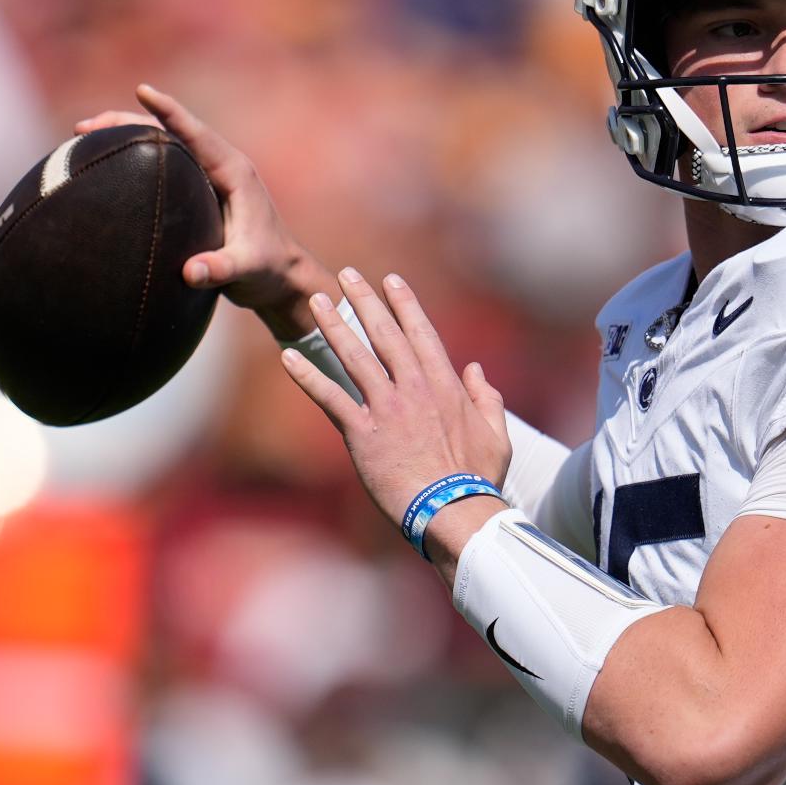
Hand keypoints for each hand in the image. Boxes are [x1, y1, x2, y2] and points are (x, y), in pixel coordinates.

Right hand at [75, 84, 334, 336]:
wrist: (282, 278)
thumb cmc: (269, 270)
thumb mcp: (248, 269)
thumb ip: (222, 269)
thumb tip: (190, 272)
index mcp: (234, 172)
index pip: (195, 133)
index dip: (168, 110)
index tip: (142, 90)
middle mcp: (220, 166)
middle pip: (170, 131)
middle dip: (127, 122)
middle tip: (84, 126)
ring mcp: (208, 177)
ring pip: (162, 145)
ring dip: (125, 137)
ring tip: (82, 137)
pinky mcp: (198, 191)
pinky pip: (162, 166)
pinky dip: (133, 159)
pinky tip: (104, 167)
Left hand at [280, 267, 511, 534]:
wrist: (454, 510)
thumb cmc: (478, 478)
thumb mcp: (497, 434)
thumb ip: (487, 397)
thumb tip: (475, 369)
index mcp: (445, 385)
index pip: (421, 333)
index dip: (405, 304)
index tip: (391, 281)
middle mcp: (414, 388)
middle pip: (385, 334)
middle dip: (365, 300)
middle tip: (347, 275)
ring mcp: (387, 408)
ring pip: (354, 356)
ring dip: (333, 326)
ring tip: (315, 301)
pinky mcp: (362, 433)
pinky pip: (330, 398)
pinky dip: (307, 376)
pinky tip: (288, 357)